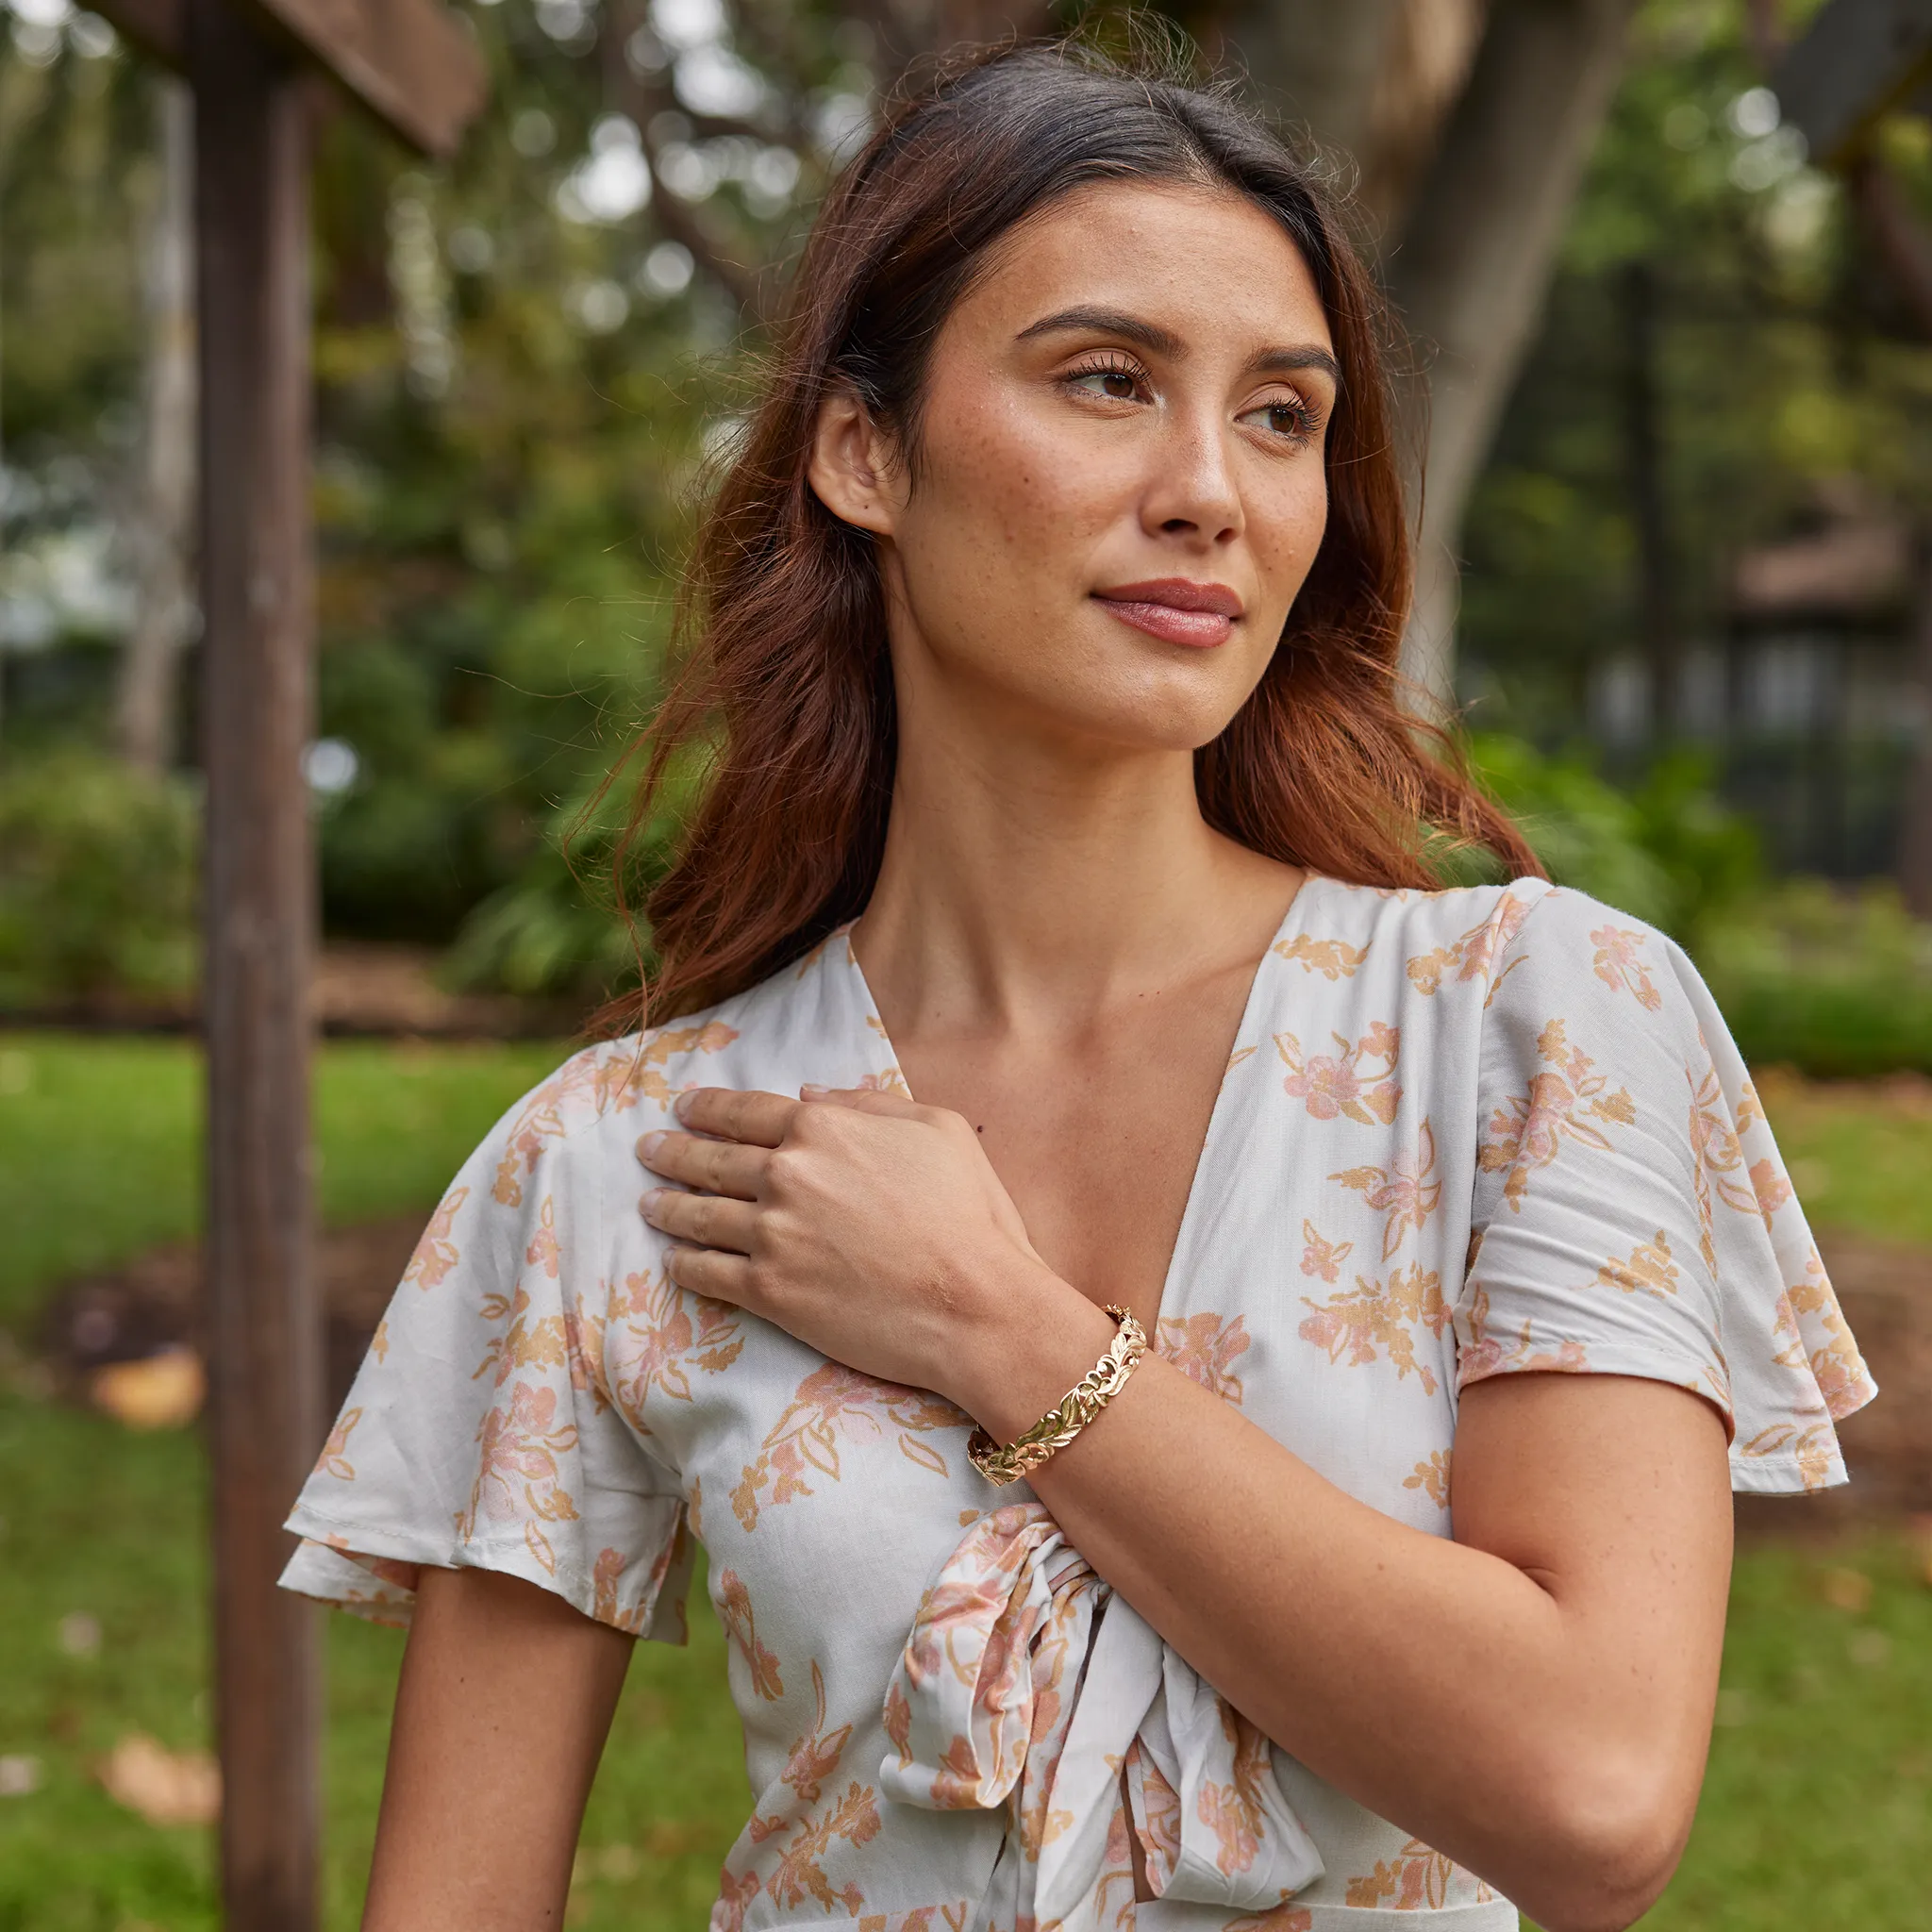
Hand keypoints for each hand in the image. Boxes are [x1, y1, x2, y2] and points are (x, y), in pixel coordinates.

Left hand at [636, 1086, 1083, 1409]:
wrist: (973, 1304)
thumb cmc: (969, 1214)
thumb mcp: (936, 1129)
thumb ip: (869, 1103)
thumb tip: (809, 1096)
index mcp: (822, 1127)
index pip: (744, 1111)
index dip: (706, 1109)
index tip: (685, 1109)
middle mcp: (786, 1173)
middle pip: (709, 1159)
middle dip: (671, 1152)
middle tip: (649, 1151)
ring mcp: (770, 1234)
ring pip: (698, 1214)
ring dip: (666, 1206)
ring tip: (648, 1203)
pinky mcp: (768, 1290)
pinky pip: (707, 1272)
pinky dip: (684, 1262)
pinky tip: (675, 1259)